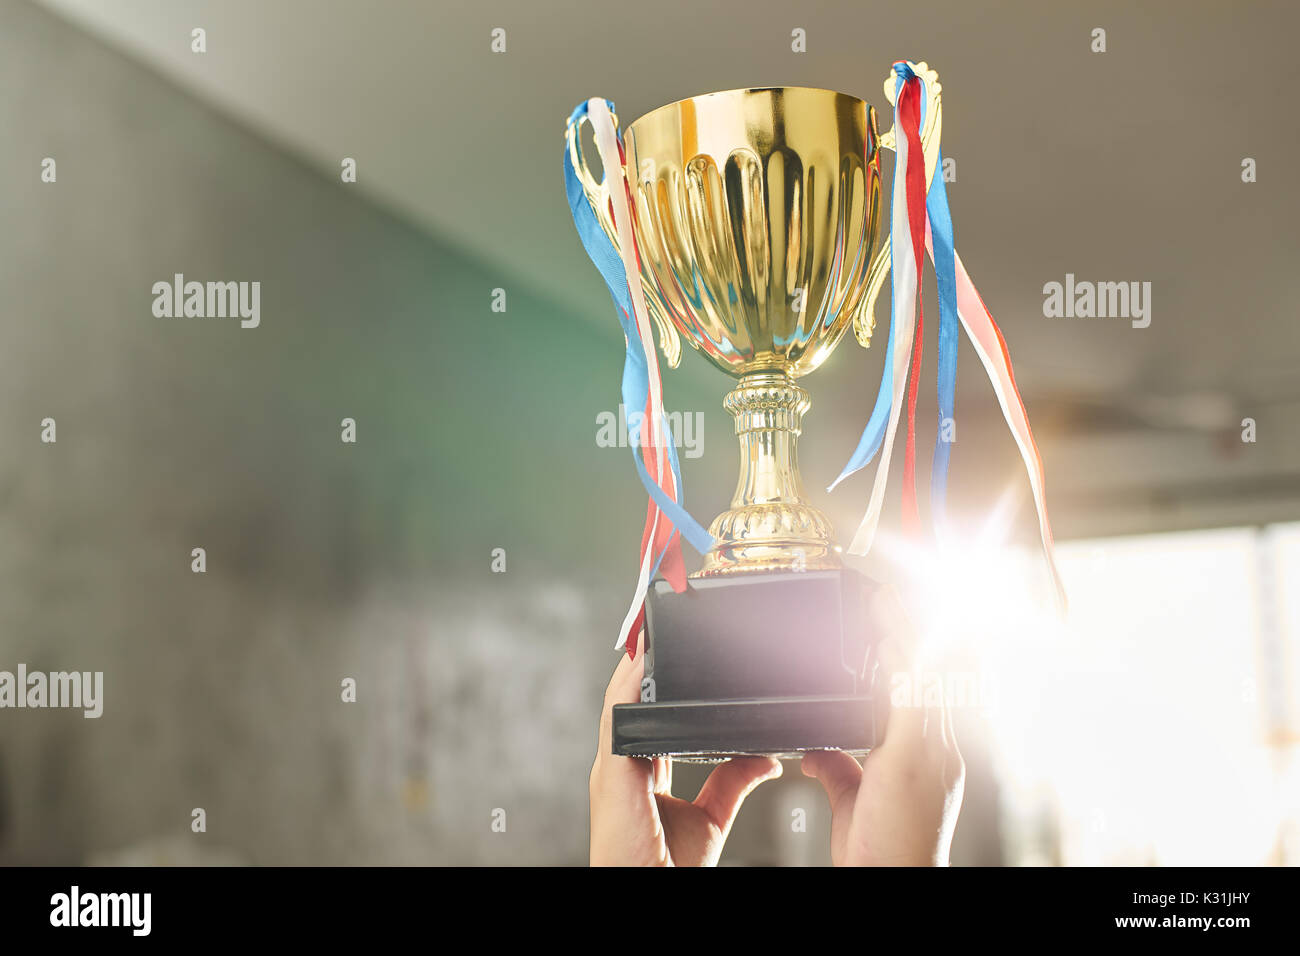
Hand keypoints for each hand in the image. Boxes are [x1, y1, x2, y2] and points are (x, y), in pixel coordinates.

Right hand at [589, 639, 781, 865]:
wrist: (652, 898)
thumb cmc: (668, 870)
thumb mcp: (711, 817)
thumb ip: (733, 781)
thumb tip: (765, 757)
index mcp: (638, 773)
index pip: (644, 714)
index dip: (654, 682)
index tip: (675, 649)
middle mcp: (619, 766)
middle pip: (628, 699)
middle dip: (641, 660)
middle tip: (660, 617)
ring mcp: (612, 769)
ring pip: (618, 701)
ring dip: (633, 661)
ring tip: (650, 622)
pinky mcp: (613, 776)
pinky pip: (616, 720)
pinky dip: (626, 686)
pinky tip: (640, 658)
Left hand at [801, 586, 964, 864]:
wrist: (894, 882)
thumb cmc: (883, 852)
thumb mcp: (854, 799)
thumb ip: (839, 768)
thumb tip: (816, 749)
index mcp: (931, 752)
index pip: (935, 685)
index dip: (925, 646)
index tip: (902, 614)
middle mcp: (941, 746)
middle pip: (942, 669)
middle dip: (923, 625)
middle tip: (898, 589)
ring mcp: (934, 749)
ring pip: (932, 672)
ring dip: (910, 628)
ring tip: (888, 594)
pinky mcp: (916, 756)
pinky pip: (916, 695)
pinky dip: (905, 661)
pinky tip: (890, 636)